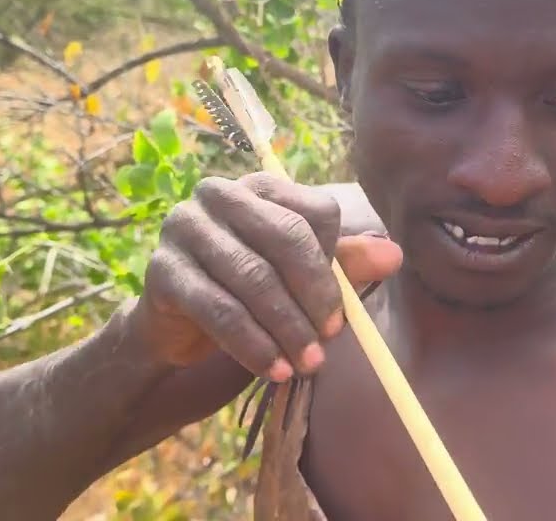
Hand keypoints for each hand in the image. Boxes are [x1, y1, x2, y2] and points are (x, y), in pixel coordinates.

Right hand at [135, 173, 401, 381]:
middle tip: (329, 341)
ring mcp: (185, 227)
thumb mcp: (299, 279)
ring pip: (252, 277)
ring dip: (285, 328)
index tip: (342, 315)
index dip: (334, 266)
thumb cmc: (249, 294)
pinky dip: (252, 344)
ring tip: (307, 364)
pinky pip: (217, 309)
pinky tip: (274, 370)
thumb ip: (344, 263)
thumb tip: (394, 254)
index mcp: (261, 186)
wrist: (179, 328)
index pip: (314, 213)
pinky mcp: (162, 269)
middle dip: (313, 296)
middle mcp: (219, 194)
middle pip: (284, 238)